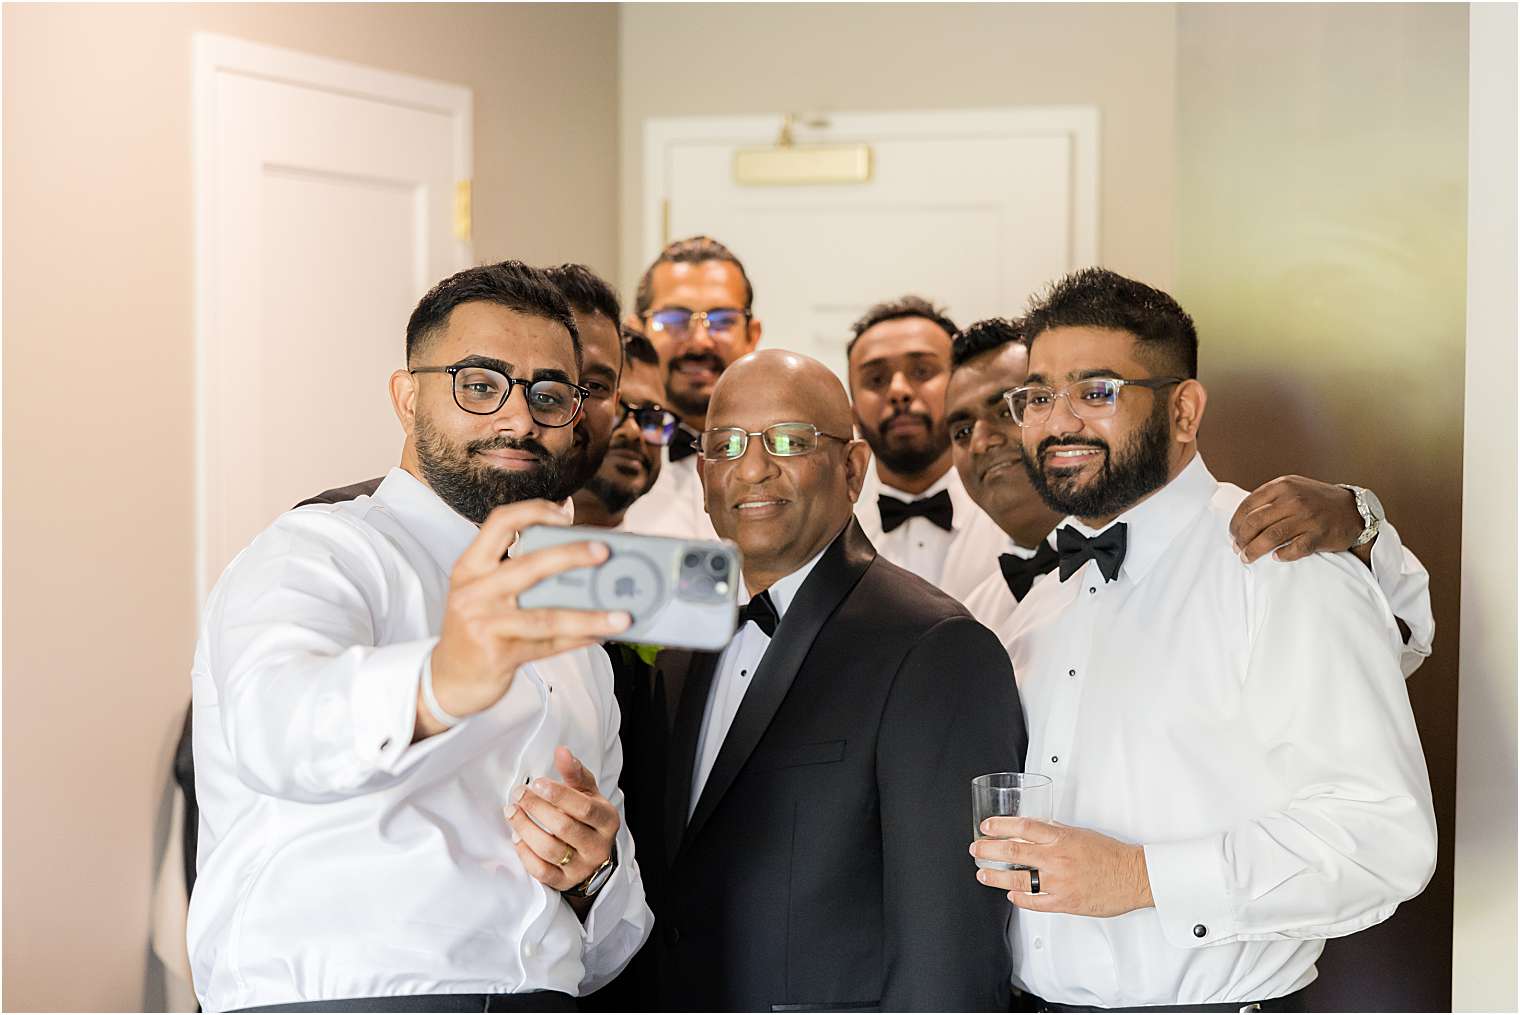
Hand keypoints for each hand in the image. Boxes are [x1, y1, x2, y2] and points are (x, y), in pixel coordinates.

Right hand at [420, 501, 631, 737]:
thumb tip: (579, 557)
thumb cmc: (476, 629)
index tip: (565, 515)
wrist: (448, 680)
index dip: (533, 511)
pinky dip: (579, 640)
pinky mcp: (498, 655)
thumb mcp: (482, 593)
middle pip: (529, 566)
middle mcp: (474, 592)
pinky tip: (602, 635)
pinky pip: (549, 645)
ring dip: (589, 616)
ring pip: (546, 616)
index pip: (499, 523)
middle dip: (572, 556)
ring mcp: (484, 625)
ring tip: (622, 615)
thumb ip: (516, 572)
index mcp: (470, 567)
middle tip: (604, 552)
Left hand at [504, 746, 619, 893]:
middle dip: (536, 808)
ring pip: (550, 850)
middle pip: (564, 828)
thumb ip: (575, 773)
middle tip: (518, 794)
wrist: (594, 856)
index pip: (584, 808)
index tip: (537, 782)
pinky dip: (525, 853)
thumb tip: (561, 750)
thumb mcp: (588, 794)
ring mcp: (581, 867)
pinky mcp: (564, 882)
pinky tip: (516, 836)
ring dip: (526, 828)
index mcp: (607, 820)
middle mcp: (597, 846)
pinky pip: (541, 871)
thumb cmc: (587, 818)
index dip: (559, 795)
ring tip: (511, 812)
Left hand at [969, 816, 1152, 916]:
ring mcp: (1059, 882)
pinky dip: (1019, 899)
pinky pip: (1035, 902)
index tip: (986, 827)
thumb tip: (1034, 829)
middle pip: (1013, 852)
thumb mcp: (1080, 834)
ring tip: (983, 875)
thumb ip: (1056, 832)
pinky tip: (1011, 896)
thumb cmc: (1110, 855)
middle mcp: (1057, 859)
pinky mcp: (1064, 902)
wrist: (1134, 876)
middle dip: (988, 851)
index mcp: (1061, 838)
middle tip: (976, 849)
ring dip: (996, 878)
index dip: (1000, 826)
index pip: (1023, 827)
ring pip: (1018, 880)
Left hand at [1229, 475, 1368, 564]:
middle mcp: (1293, 500)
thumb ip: (1270, 498)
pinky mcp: (1319, 535)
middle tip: (1237, 549)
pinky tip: (1275, 558)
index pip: (1248, 505)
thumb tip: (1241, 518)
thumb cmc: (1316, 500)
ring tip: (1246, 558)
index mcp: (1283, 486)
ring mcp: (1307, 518)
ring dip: (1253, 550)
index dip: (1236, 523)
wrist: (1354, 509)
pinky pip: (1294, 549)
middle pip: (1255, 523)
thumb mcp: (1293, 488)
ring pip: (1270, 537)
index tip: (1232, 534)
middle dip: (1241, 539)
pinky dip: (1281, 555)